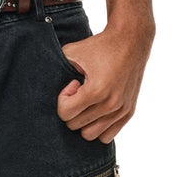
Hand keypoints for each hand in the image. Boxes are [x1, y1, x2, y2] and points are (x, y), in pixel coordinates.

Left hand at [55, 18, 154, 144]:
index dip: (63, 99)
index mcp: (96, 90)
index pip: (65, 114)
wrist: (131, 40)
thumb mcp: (72, 51)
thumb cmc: (100, 45)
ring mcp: (121, 110)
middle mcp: (111, 104)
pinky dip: (98, 126)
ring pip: (90, 135)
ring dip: (84, 120)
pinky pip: (107, 136)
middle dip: (72, 108)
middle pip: (75, 126)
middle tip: (80, 90)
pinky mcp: (129, 112)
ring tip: (89, 101)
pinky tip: (98, 108)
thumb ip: (57, 69)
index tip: (72, 84)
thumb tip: (45, 86)